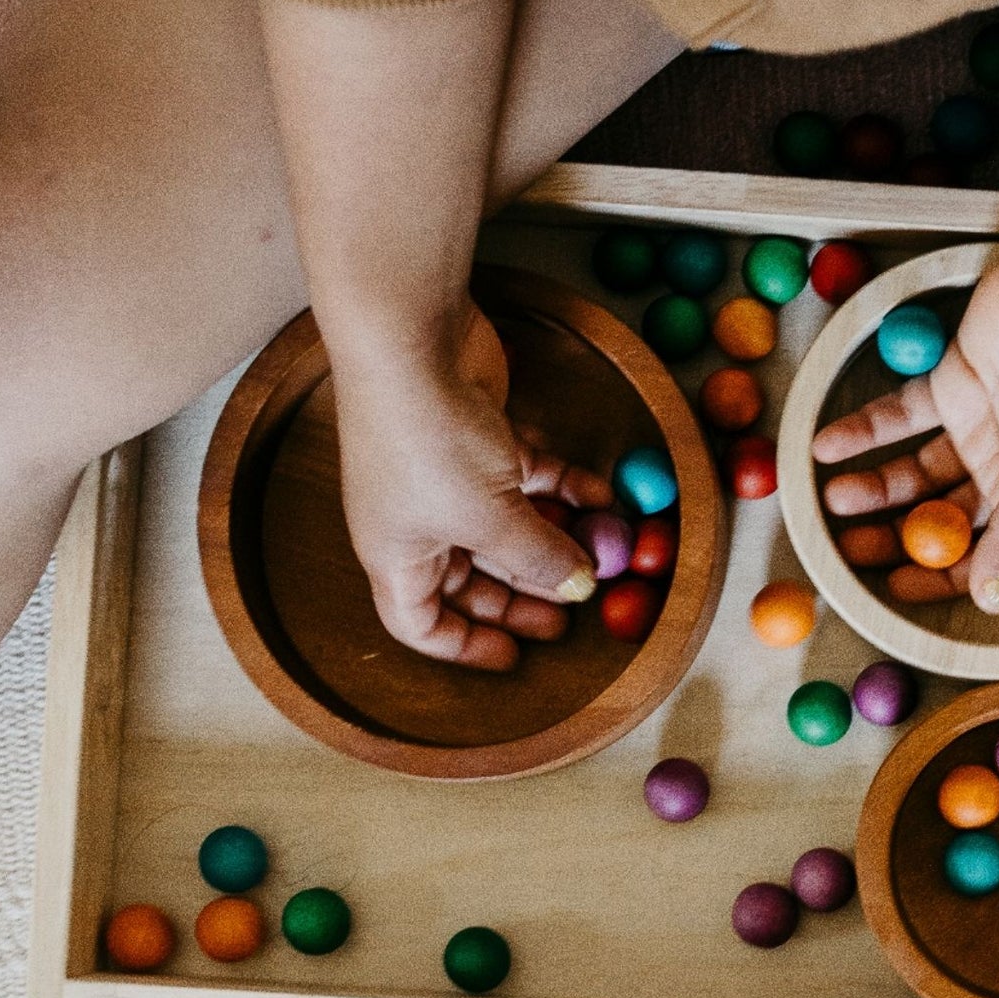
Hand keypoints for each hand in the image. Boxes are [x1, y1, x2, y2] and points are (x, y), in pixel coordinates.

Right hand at [330, 301, 612, 669]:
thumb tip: (579, 588)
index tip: (514, 657)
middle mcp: (416, 522)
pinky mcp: (479, 436)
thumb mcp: (491, 518)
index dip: (463, 646)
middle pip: (470, 578)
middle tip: (574, 610)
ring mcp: (448, 477)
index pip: (418, 623)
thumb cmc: (429, 444)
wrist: (410, 340)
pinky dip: (562, 488)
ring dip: (552, 539)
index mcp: (394, 556)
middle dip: (523, 594)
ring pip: (505, 527)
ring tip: (601, 555)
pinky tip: (604, 497)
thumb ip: (538, 558)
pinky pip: (525, 479)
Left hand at [813, 225, 998, 614]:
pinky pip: (899, 416)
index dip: (940, 573)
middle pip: (940, 514)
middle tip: (845, 548)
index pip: (985, 551)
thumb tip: (994, 603)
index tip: (891, 586)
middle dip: (894, 535)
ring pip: (914, 469)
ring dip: (874, 486)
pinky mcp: (951, 379)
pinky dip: (863, 430)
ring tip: (832, 497)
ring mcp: (977, 422)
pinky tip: (826, 445)